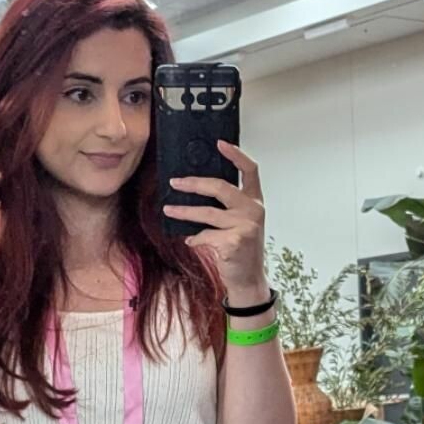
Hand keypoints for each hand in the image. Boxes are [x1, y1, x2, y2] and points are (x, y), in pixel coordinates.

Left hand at [162, 139, 266, 293]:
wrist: (248, 280)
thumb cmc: (240, 249)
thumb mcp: (239, 223)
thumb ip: (227, 207)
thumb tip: (196, 189)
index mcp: (255, 201)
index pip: (250, 170)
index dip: (236, 154)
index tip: (219, 143)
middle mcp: (253, 210)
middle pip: (220, 187)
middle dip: (194, 184)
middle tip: (175, 182)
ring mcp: (245, 226)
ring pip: (207, 212)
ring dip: (184, 212)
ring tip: (169, 210)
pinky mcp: (234, 242)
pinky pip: (205, 235)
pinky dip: (195, 238)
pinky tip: (191, 241)